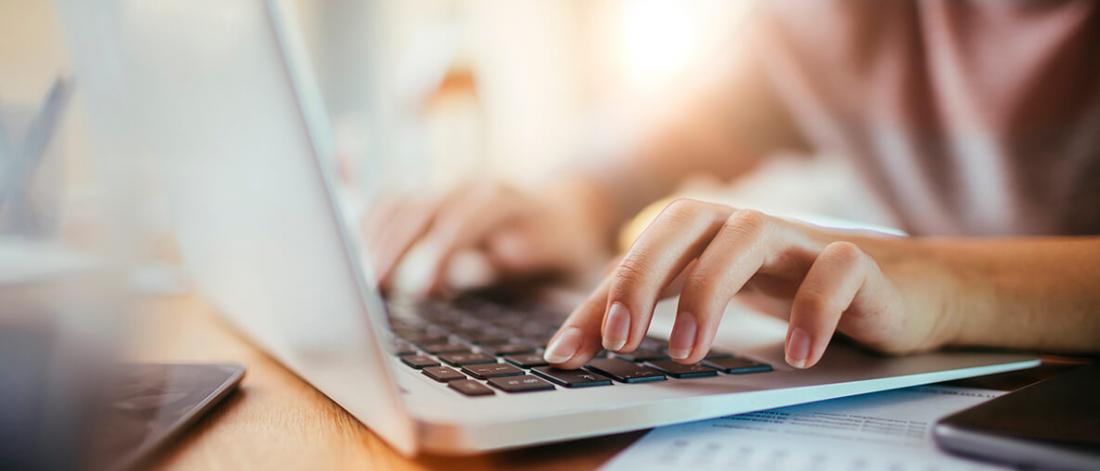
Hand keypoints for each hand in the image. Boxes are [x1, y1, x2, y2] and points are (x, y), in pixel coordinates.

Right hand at [362, 180, 610, 294]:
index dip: (439, 253)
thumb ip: (536, 255)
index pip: (463, 219)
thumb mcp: (568, 256)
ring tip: (357, 282)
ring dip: (374, 239)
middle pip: (420, 208)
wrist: (570, 211)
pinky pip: (391, 206)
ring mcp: (448, 191)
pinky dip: (368, 228)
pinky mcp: (433, 202)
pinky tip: (352, 256)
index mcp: (506, 200)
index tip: (423, 289)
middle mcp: (472, 188)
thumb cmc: (569, 248)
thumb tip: (502, 253)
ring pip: (400, 204)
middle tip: (372, 288)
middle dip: (394, 247)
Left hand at [544, 198, 958, 368]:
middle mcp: (748, 226)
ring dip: (710, 290)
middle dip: (643, 276)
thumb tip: (573, 345)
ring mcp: (803, 240)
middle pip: (685, 221)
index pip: (640, 252)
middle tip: (620, 341)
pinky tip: (795, 354)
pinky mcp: (861, 263)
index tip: (566, 353)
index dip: (598, 300)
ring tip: (687, 351)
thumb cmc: (795, 288)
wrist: (903, 288)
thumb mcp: (718, 298)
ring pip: (749, 234)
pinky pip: (836, 270)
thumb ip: (652, 312)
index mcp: (709, 233)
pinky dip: (813, 309)